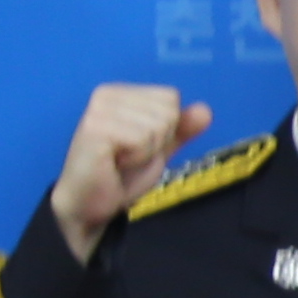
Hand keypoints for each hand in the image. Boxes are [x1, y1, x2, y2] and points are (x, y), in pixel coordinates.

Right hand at [49, 84, 211, 258]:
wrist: (91, 205)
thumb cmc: (121, 175)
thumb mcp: (159, 149)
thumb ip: (181, 129)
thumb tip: (206, 111)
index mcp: (120, 92)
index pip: (170, 97)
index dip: (165, 130)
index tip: (137, 146)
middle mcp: (106, 94)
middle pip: (167, 111)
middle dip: (157, 142)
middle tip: (128, 156)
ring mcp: (98, 110)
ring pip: (157, 125)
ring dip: (146, 152)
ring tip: (120, 161)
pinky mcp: (94, 129)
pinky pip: (142, 139)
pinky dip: (136, 159)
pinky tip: (114, 164)